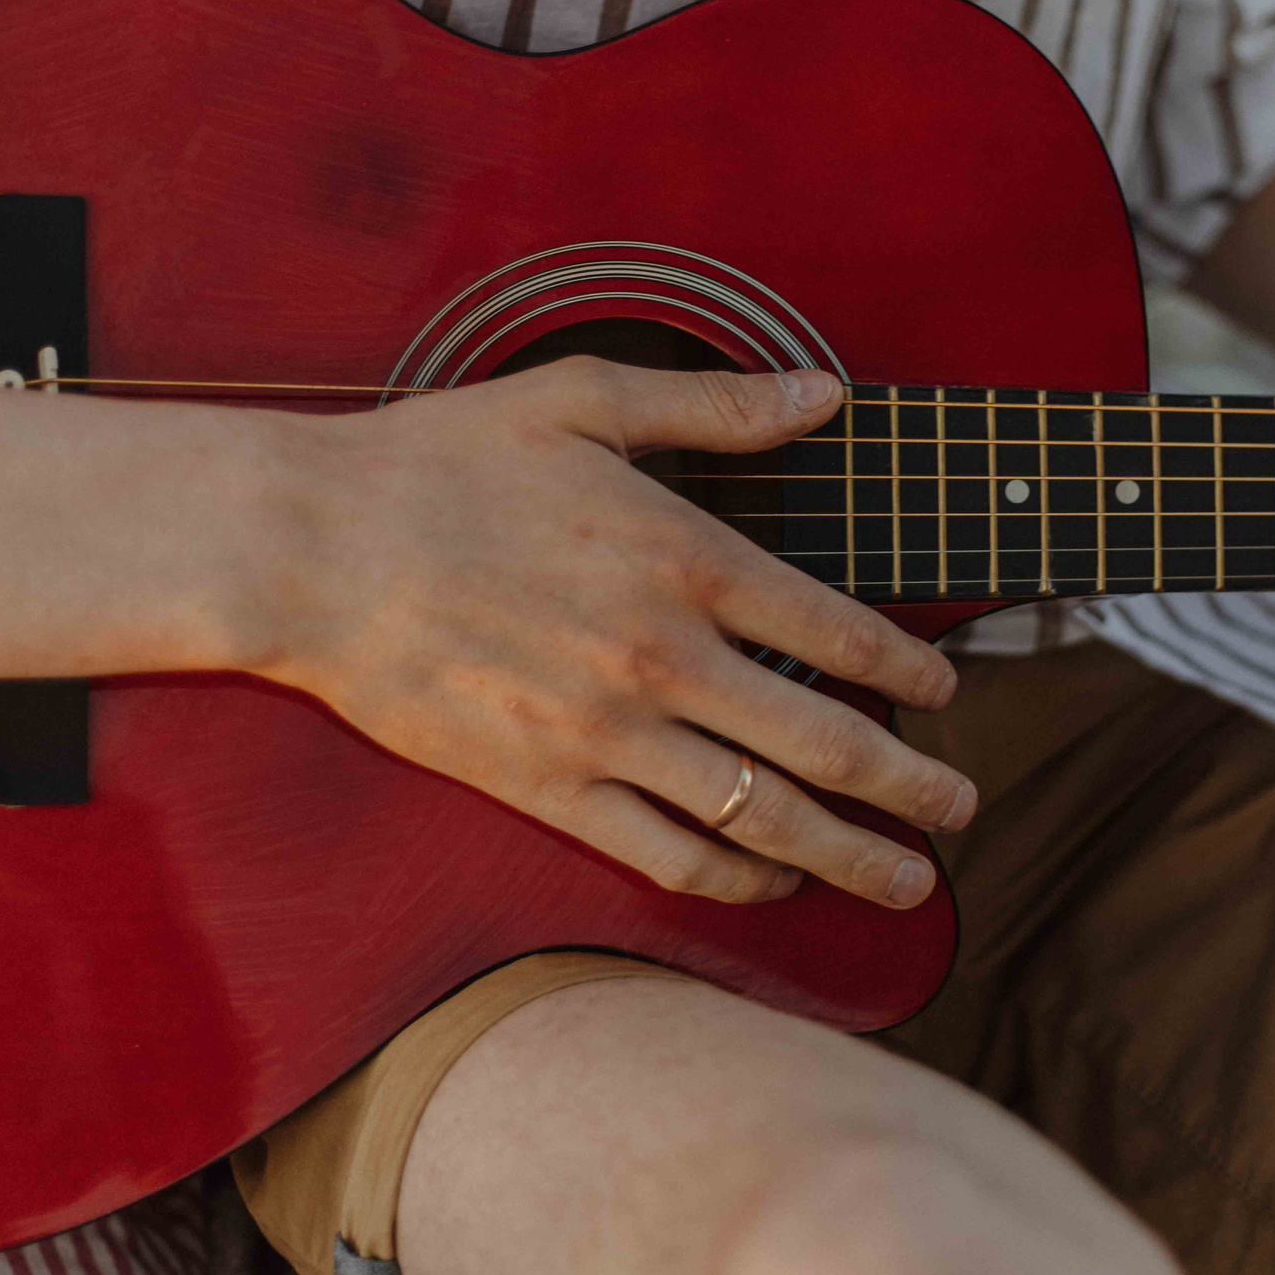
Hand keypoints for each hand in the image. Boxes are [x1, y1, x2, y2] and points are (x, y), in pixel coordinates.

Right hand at [257, 359, 972, 905]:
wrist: (308, 550)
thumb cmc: (442, 462)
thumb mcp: (585, 399)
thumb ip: (718, 407)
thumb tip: (825, 392)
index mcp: (687, 559)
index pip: (841, 634)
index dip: (911, 674)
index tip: (944, 694)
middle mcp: (665, 659)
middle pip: (829, 747)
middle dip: (914, 789)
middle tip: (965, 809)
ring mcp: (607, 734)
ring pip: (763, 818)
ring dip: (852, 856)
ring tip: (909, 880)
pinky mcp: (546, 787)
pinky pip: (667, 852)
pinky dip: (737, 878)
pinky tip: (776, 882)